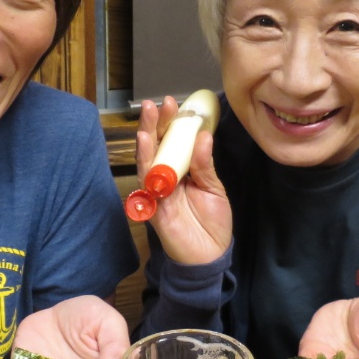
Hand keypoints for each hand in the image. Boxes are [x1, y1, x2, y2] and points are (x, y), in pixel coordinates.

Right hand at [136, 97, 231, 263]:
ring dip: (145, 141)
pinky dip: (147, 166)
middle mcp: (164, 178)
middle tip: (155, 104)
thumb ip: (205, 164)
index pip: (170, 141)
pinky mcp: (155, 207)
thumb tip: (203, 135)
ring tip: (146, 120)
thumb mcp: (213, 187)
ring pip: (146, 162)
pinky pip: (148, 185)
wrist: (211, 256)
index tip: (171, 102)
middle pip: (154, 147)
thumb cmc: (211, 222)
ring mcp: (157, 192)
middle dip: (153, 125)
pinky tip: (146, 148)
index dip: (169, 122)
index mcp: (179, 169)